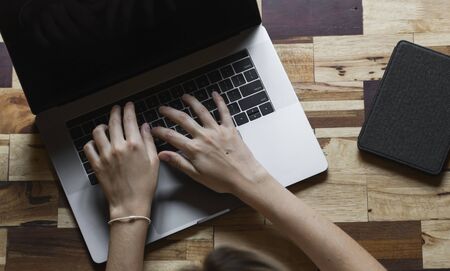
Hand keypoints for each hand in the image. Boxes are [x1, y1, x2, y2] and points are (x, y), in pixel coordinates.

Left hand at [84, 102, 158, 219]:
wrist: (130, 204)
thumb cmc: (145, 185)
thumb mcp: (154, 161)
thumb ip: (149, 141)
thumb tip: (145, 127)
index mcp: (135, 145)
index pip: (130, 120)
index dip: (129, 110)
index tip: (129, 106)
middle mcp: (118, 147)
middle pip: (114, 122)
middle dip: (116, 112)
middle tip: (117, 109)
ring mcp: (105, 155)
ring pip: (98, 132)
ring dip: (102, 126)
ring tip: (106, 126)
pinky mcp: (96, 165)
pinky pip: (89, 147)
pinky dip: (92, 142)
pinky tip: (97, 142)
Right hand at [151, 92, 267, 194]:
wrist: (245, 178)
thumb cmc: (222, 180)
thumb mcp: (197, 175)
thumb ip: (179, 163)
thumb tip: (162, 155)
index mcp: (194, 149)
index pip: (172, 136)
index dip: (160, 131)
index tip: (153, 128)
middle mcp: (204, 136)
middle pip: (183, 119)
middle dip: (170, 112)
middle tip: (162, 108)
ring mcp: (217, 131)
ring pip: (202, 111)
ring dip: (192, 102)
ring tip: (184, 97)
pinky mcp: (230, 129)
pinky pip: (224, 112)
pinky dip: (219, 101)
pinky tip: (215, 94)